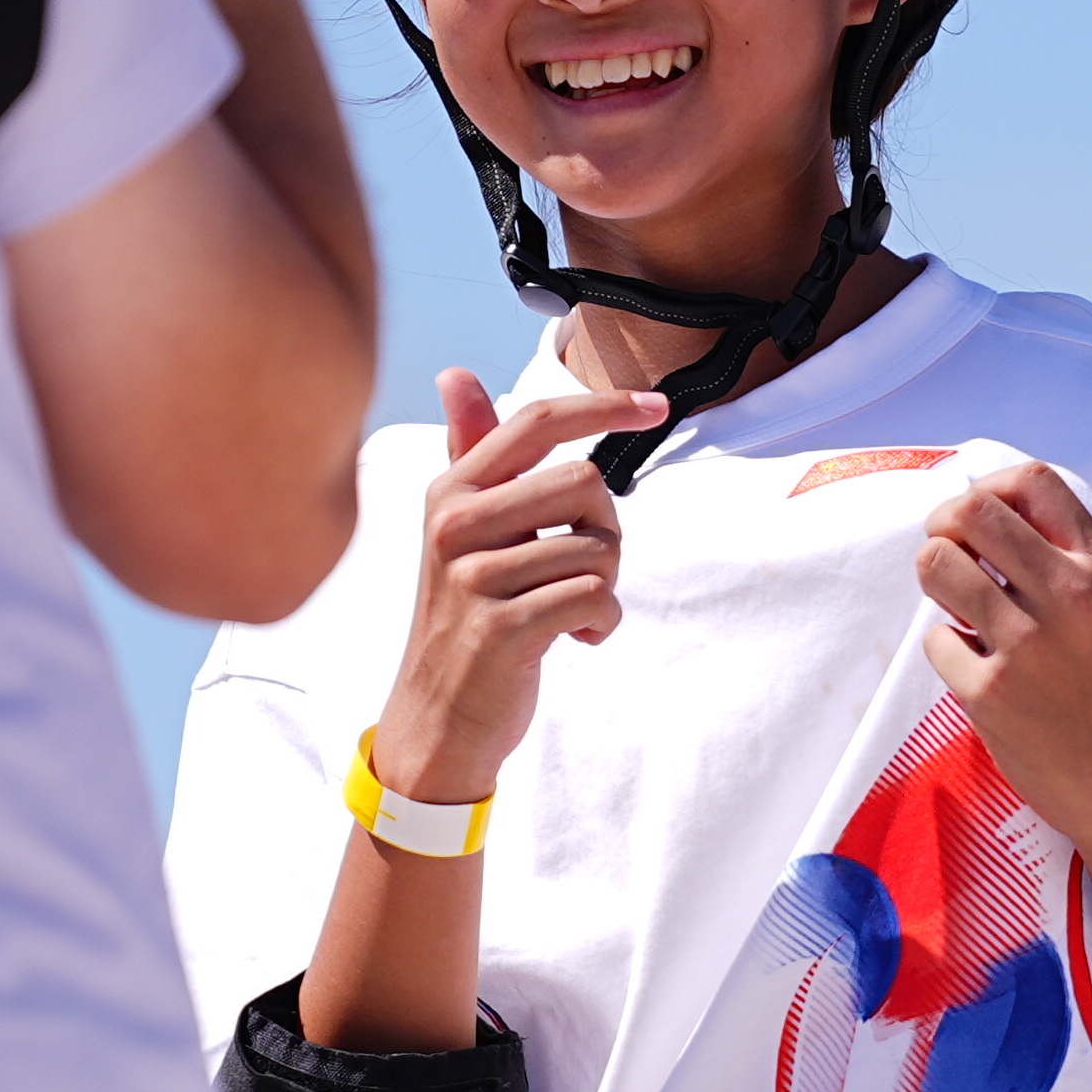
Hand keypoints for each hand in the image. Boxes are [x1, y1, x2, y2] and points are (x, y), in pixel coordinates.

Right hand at [374, 367, 664, 805]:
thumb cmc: (464, 616)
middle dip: (607, 528)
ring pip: (596, 547)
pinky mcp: (501, 627)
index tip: (655, 407)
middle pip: (584, 483)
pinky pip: (593, 597)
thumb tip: (455, 374)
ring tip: (572, 609)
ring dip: (606, 584)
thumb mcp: (461, 531)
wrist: (437, 717)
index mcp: (451, 491)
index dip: (602, 404)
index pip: (535, 422)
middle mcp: (455, 525)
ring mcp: (474, 577)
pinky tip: (578, 637)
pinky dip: (603, 621)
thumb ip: (470, 454)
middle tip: (583, 566)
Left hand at [914, 462, 1091, 859]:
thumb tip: (982, 519)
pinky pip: (936, 640)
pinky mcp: (990, 693)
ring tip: (961, 610)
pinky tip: (979, 669)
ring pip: (938, 564)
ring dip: (936, 581)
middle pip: (971, 511)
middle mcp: (1067, 595)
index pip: (1033, 481)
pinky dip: (949, 651)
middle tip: (951, 556)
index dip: (990, 488)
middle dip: (944, 527)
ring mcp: (1026, 644)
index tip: (982, 520)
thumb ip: (1062, 561)